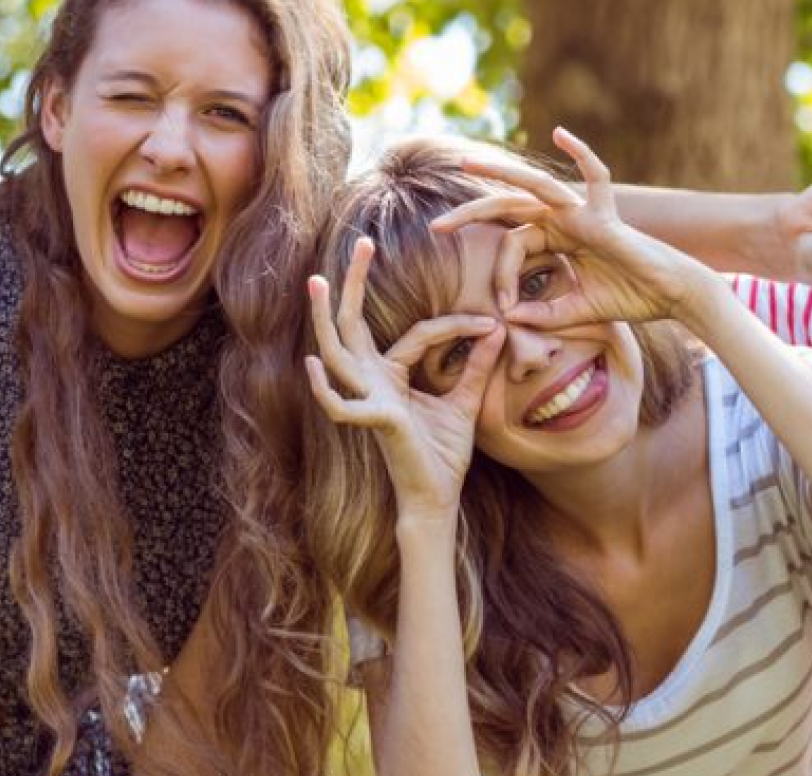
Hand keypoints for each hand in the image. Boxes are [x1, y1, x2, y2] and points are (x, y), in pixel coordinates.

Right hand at [304, 238, 505, 518]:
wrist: (439, 497)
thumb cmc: (444, 454)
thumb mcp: (465, 401)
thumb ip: (476, 367)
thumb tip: (497, 328)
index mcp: (391, 376)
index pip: (417, 333)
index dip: (455, 325)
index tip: (491, 322)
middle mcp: (373, 383)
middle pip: (353, 325)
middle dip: (353, 284)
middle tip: (361, 242)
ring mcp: (369, 400)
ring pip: (338, 352)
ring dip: (324, 318)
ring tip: (316, 282)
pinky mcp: (377, 423)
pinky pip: (341, 405)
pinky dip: (326, 389)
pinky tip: (314, 364)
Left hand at [429, 127, 732, 331]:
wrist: (671, 296)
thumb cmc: (630, 300)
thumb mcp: (576, 312)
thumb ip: (544, 314)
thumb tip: (509, 319)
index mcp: (557, 240)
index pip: (513, 247)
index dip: (500, 276)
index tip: (503, 306)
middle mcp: (565, 220)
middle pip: (510, 208)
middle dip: (472, 214)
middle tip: (437, 228)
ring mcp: (583, 212)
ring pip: (535, 186)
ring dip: (499, 172)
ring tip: (466, 163)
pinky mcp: (605, 214)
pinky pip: (596, 175)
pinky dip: (582, 152)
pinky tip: (560, 133)